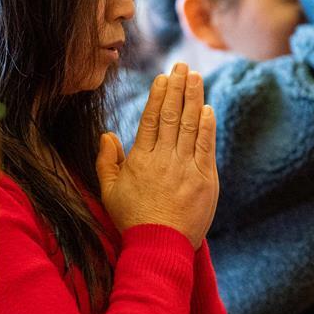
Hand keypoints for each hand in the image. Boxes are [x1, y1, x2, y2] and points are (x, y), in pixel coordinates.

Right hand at [96, 62, 218, 248]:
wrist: (160, 247)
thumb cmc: (133, 219)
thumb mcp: (109, 192)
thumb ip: (106, 162)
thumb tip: (107, 135)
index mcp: (140, 159)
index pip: (150, 119)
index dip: (157, 95)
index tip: (163, 77)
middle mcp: (163, 158)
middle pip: (171, 116)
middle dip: (177, 88)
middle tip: (182, 66)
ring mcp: (185, 168)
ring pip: (189, 126)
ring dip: (194, 99)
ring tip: (196, 77)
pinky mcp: (204, 179)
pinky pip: (205, 146)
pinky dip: (206, 126)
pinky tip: (207, 109)